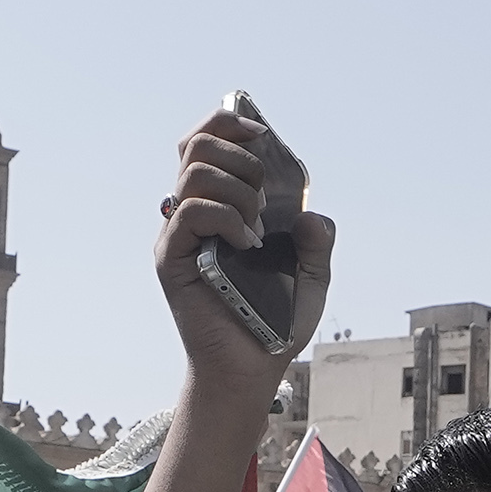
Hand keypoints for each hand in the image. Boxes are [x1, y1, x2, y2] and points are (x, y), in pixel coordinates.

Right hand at [153, 106, 334, 391]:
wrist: (251, 370)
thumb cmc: (275, 324)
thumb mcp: (312, 278)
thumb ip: (317, 243)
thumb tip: (310, 217)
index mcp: (220, 205)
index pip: (207, 142)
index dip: (228, 121)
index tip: (261, 132)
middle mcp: (193, 214)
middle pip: (195, 145)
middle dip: (240, 155)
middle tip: (264, 196)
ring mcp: (180, 234)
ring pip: (194, 172)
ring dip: (238, 189)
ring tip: (257, 228)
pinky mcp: (172, 257)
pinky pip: (192, 212)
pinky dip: (227, 217)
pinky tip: (248, 244)